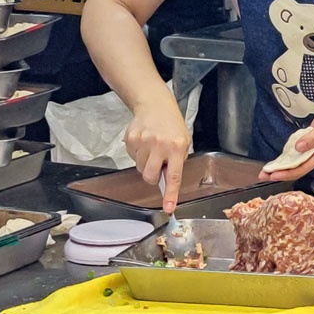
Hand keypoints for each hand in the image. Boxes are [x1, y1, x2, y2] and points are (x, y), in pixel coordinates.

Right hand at [124, 99, 189, 213]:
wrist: (154, 104)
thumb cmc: (172, 125)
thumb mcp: (183, 141)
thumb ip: (177, 160)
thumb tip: (166, 181)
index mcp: (177, 147)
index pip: (174, 176)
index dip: (170, 194)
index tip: (168, 208)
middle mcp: (160, 145)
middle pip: (150, 176)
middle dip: (152, 176)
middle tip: (157, 166)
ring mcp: (144, 141)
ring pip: (140, 168)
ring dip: (146, 163)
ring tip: (152, 147)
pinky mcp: (131, 138)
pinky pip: (132, 157)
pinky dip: (138, 153)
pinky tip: (144, 141)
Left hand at [257, 84, 313, 182]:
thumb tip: (298, 149)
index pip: (303, 167)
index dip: (287, 173)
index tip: (272, 175)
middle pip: (298, 167)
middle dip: (281, 173)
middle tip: (263, 175)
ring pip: (298, 160)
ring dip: (283, 165)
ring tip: (268, 169)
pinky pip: (299, 151)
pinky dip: (289, 155)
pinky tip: (280, 157)